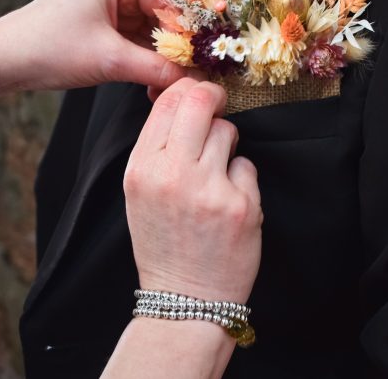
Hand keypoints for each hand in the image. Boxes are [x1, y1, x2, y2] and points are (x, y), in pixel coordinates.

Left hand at [0, 0, 184, 92]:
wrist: (7, 60)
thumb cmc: (46, 46)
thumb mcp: (109, 59)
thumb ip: (156, 68)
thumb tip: (192, 78)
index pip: (170, 1)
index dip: (190, 31)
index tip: (209, 56)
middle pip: (163, 16)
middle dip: (176, 48)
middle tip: (197, 74)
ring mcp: (112, 1)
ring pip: (152, 30)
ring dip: (163, 57)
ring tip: (177, 82)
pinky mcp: (106, 21)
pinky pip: (138, 38)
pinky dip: (147, 59)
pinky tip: (159, 79)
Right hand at [124, 78, 262, 303]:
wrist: (184, 298)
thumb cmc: (162, 240)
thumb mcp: (140, 190)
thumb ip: (158, 145)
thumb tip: (184, 98)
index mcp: (142, 169)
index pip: (167, 102)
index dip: (188, 90)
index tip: (199, 96)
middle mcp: (172, 175)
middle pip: (200, 102)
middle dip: (213, 97)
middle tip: (218, 104)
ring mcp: (209, 190)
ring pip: (228, 130)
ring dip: (226, 143)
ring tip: (216, 172)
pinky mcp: (241, 205)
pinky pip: (247, 165)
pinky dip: (240, 177)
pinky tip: (228, 200)